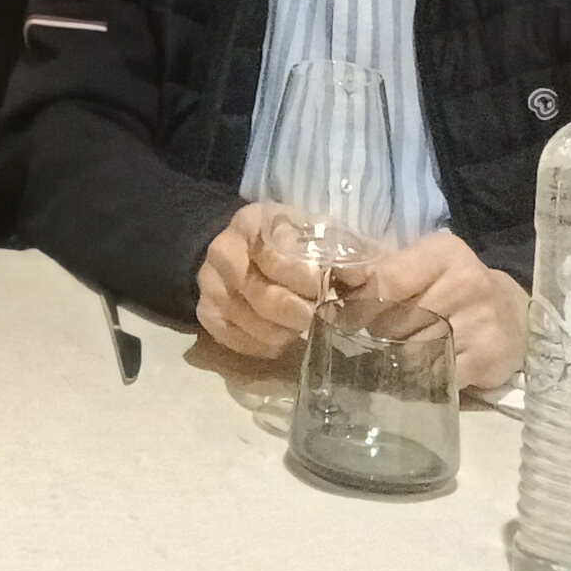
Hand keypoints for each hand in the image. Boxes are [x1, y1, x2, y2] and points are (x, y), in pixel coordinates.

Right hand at [193, 200, 333, 364]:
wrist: (240, 248)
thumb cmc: (288, 239)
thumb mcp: (312, 230)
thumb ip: (338, 250)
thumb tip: (364, 276)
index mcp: (252, 224)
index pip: (275, 256)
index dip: (305, 277)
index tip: (328, 288)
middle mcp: (223, 252)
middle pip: (262, 296)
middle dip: (299, 313)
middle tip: (320, 319)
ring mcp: (210, 285)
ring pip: (251, 323)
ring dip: (284, 333)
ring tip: (303, 328)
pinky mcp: (205, 313)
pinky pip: (236, 340)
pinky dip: (264, 346)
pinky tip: (281, 339)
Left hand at [351, 230, 527, 392]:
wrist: (513, 315)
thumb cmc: (454, 286)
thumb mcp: (422, 265)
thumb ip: (380, 270)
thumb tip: (335, 279)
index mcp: (444, 253)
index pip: (386, 280)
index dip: (358, 302)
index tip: (344, 316)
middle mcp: (466, 283)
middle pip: (395, 319)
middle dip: (375, 332)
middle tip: (371, 338)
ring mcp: (480, 323)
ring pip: (412, 351)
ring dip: (394, 358)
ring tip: (393, 355)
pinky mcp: (488, 359)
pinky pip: (436, 376)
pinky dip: (420, 380)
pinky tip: (417, 374)